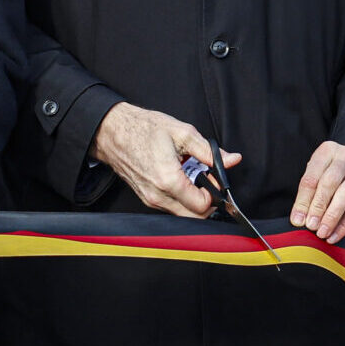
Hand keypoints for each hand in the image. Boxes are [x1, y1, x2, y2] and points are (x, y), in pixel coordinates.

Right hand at [91, 103, 232, 218]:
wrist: (112, 132)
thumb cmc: (143, 129)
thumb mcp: (182, 133)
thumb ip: (209, 151)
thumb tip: (232, 159)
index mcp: (168, 181)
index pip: (203, 206)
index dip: (215, 192)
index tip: (213, 176)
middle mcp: (158, 196)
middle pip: (194, 216)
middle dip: (207, 200)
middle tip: (206, 178)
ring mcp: (150, 200)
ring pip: (183, 213)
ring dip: (193, 199)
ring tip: (191, 175)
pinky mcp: (146, 199)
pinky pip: (171, 207)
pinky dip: (181, 197)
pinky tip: (179, 178)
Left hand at [291, 142, 344, 242]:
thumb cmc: (332, 182)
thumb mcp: (316, 185)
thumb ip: (307, 200)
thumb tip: (299, 219)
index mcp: (328, 150)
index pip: (312, 175)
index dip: (303, 200)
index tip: (298, 220)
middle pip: (330, 181)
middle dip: (318, 206)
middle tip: (310, 225)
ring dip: (332, 216)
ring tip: (322, 233)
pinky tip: (335, 235)